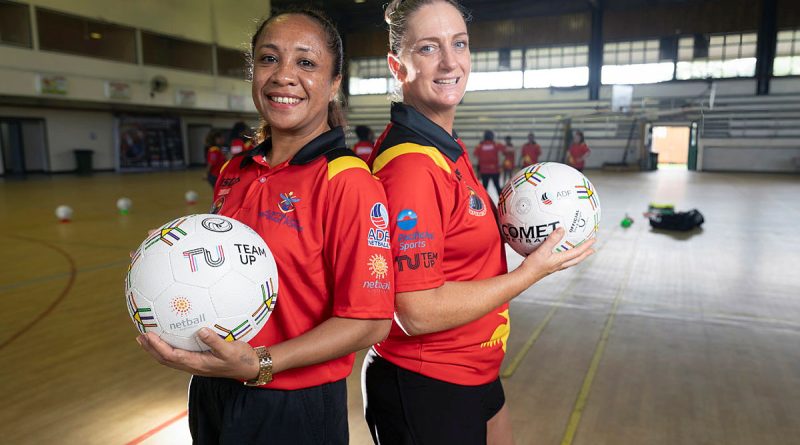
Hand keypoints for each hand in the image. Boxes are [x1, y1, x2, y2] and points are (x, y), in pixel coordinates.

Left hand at [137, 328, 259, 379]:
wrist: (250, 368)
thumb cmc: (241, 358)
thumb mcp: (230, 349)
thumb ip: (215, 341)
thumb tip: (200, 330)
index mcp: (197, 363)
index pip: (171, 356)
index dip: (157, 346)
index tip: (148, 335)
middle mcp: (193, 366)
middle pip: (165, 360)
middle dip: (151, 349)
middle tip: (140, 336)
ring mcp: (195, 365)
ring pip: (170, 359)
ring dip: (156, 350)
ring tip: (147, 339)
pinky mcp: (200, 362)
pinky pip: (178, 356)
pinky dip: (168, 349)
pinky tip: (169, 340)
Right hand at [517, 228, 595, 282]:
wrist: (524, 277)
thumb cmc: (533, 265)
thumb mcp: (542, 250)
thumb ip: (552, 239)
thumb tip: (562, 229)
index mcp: (560, 260)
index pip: (577, 252)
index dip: (586, 246)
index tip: (594, 240)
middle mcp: (560, 265)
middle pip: (577, 259)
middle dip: (586, 254)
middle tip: (593, 249)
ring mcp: (555, 267)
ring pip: (571, 262)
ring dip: (578, 257)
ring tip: (581, 253)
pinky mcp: (549, 268)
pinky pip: (562, 261)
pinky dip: (567, 257)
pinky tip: (561, 254)